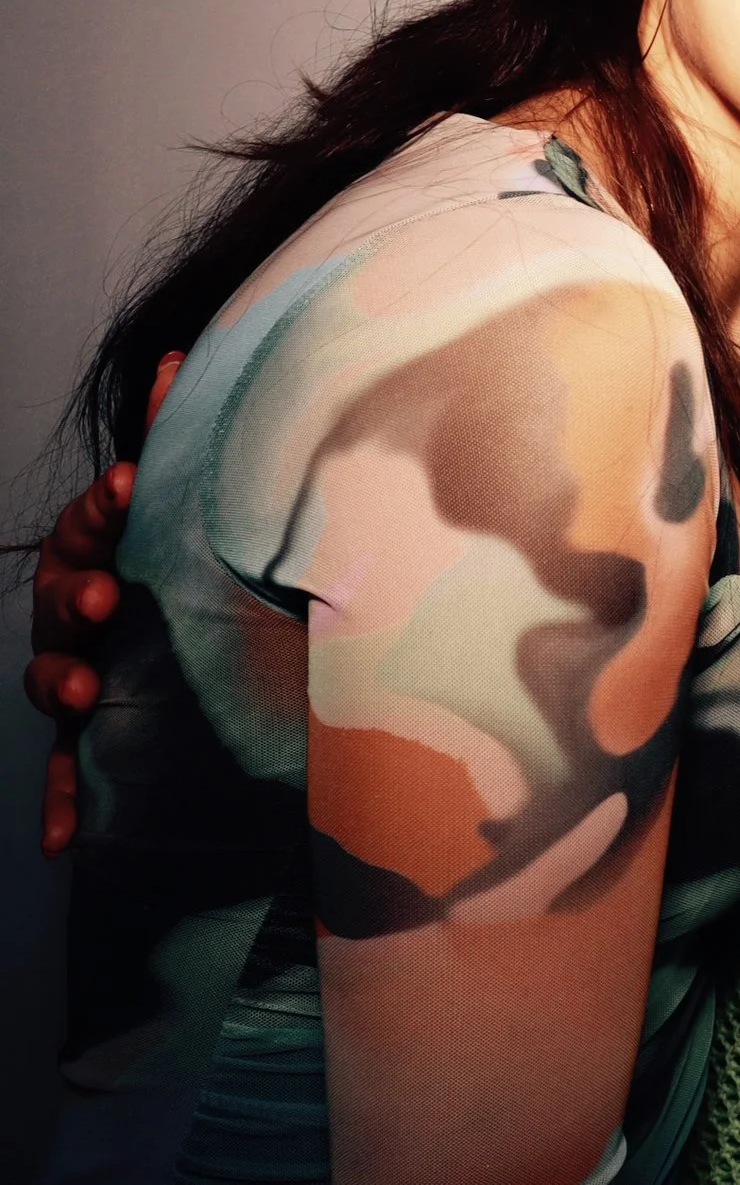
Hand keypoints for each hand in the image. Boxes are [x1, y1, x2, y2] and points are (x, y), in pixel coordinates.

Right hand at [25, 350, 180, 856]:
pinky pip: (71, 774)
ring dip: (58, 682)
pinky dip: (63, 803)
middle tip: (103, 594)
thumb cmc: (206, 569)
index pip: (95, 522)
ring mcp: (89, 672)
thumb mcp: (204, 515)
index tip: (126, 486)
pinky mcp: (98, 737)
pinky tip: (64, 838)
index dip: (105, 505)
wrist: (229, 649)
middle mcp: (91, 609)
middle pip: (60, 593)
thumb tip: (180, 359)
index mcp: (117, 551)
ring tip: (79, 690)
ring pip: (53, 675)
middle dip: (75, 589)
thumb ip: (190, 445)